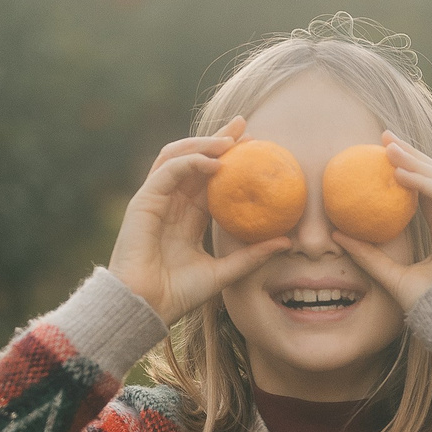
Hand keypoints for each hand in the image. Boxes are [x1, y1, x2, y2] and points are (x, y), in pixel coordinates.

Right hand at [106, 119, 292, 322]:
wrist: (147, 306)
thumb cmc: (178, 294)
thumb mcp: (224, 272)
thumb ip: (251, 256)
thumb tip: (287, 243)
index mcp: (188, 217)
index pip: (211, 179)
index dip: (231, 160)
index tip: (257, 146)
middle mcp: (171, 203)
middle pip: (195, 158)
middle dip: (218, 139)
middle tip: (245, 126)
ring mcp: (156, 199)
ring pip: (178, 156)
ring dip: (204, 144)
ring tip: (230, 140)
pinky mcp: (144, 201)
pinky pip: (168, 171)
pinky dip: (190, 162)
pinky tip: (213, 162)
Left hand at [329, 133, 431, 312]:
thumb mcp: (392, 277)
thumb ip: (369, 256)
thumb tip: (335, 236)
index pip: (427, 192)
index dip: (406, 169)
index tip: (381, 152)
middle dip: (410, 156)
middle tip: (384, 137)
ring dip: (415, 163)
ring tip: (389, 149)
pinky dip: (424, 184)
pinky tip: (400, 173)